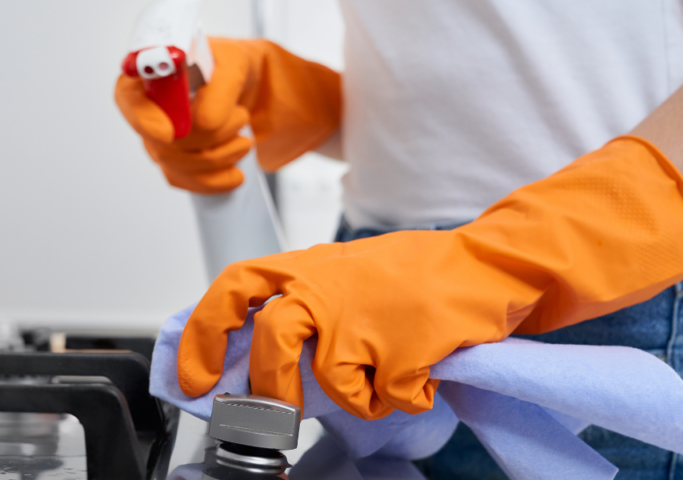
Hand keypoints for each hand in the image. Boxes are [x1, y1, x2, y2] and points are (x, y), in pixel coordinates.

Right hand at [115, 38, 340, 193]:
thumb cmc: (231, 66)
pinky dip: (215, 180)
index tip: (170, 134)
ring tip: (245, 139)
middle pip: (160, 139)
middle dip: (207, 138)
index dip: (143, 119)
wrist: (249, 87)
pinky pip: (185, 181)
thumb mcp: (234, 62)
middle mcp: (148, 106)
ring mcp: (158, 137)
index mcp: (152, 71)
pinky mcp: (175, 161)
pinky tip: (235, 172)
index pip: (128, 98)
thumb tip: (203, 122)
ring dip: (218, 156)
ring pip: (175, 164)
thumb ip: (219, 87)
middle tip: (240, 118)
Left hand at [177, 137, 682, 418]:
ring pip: (334, 383)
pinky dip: (402, 396)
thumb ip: (301, 299)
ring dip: (360, 392)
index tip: (197, 378)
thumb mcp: (343, 271)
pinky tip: (420, 369)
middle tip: (280, 417)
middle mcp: (327, 289)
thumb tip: (258, 345)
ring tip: (387, 372)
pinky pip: (383, 398)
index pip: (232, 290)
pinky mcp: (401, 348)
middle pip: (275, 345)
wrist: (485, 266)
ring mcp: (364, 319)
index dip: (204, 336)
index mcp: (307, 267)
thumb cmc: (415, 272)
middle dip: (273, 391)